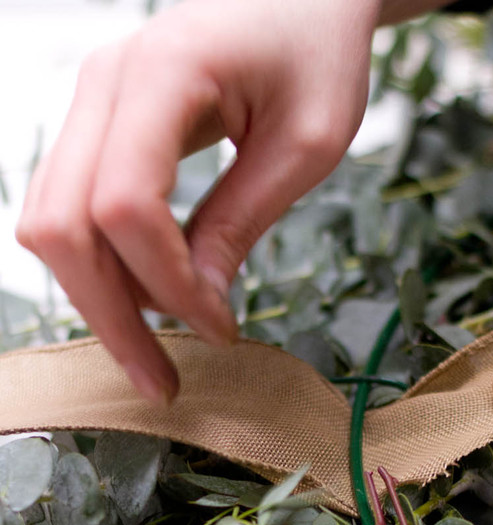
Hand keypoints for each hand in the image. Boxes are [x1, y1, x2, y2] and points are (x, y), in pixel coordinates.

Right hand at [16, 0, 378, 402]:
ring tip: (160, 351)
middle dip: (111, 317)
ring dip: (100, 299)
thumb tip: (195, 307)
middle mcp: (103, 83)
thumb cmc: (318, 51)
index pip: (126, 205)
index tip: (222, 329)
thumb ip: (244, 220)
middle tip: (162, 384)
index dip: (167, 284)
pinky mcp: (97, 127)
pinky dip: (104, 267)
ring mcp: (90, 103)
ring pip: (52, 225)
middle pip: (64, 225)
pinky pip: (70, 211)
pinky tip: (151, 300)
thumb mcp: (308, 142)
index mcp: (163, 72)